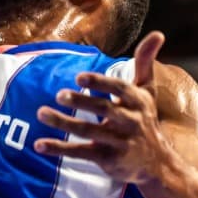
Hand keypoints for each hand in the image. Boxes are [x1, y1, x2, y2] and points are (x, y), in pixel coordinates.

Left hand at [34, 31, 172, 184]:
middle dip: (81, 102)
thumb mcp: (147, 92)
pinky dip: (60, 149)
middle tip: (59, 95)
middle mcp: (130, 121)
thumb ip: (145, 62)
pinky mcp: (107, 159)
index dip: (100, 83)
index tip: (79, 77)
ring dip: (63, 123)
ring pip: (88, 131)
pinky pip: (81, 153)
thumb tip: (158, 33)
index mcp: (138, 101)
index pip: (119, 90)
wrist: (157, 164)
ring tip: (41, 113)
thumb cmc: (145, 119)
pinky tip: (39, 145)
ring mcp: (119, 142)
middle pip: (104, 110)